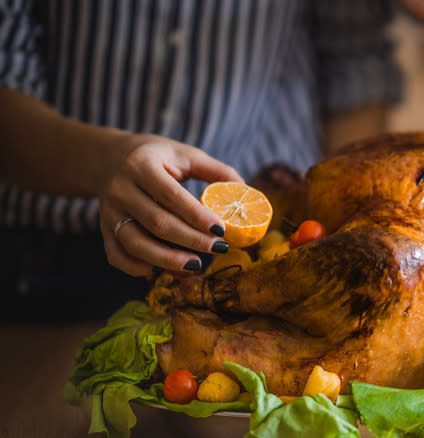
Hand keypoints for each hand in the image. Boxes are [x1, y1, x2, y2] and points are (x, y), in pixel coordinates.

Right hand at [98, 134, 242, 275]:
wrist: (110, 158)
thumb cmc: (157, 157)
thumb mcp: (185, 154)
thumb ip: (215, 170)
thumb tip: (244, 190)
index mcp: (142, 165)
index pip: (171, 195)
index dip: (197, 216)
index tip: (222, 229)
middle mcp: (120, 188)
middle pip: (157, 222)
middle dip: (190, 240)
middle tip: (218, 248)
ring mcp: (109, 211)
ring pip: (135, 243)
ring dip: (167, 259)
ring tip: (196, 266)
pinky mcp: (104, 228)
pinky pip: (116, 254)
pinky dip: (136, 267)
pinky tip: (159, 271)